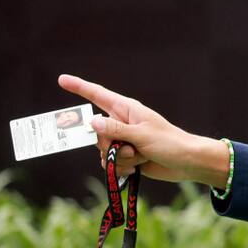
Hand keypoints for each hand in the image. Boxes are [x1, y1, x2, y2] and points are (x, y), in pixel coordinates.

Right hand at [57, 74, 198, 182]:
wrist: (186, 163)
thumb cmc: (170, 143)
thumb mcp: (142, 135)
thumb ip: (116, 129)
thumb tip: (92, 121)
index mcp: (127, 109)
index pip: (98, 95)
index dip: (79, 87)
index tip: (61, 79)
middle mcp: (122, 123)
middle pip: (97, 132)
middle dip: (110, 144)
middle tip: (132, 148)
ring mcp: (123, 140)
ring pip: (102, 150)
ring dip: (119, 158)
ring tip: (140, 156)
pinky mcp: (125, 156)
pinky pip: (110, 163)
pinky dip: (122, 168)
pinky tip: (138, 167)